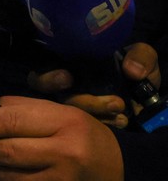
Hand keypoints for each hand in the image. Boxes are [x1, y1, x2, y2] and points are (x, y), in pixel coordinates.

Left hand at [0, 96, 123, 180]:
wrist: (119, 168)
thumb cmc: (84, 134)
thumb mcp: (62, 112)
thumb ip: (26, 107)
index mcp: (64, 121)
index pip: (11, 121)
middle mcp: (64, 152)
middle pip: (5, 150)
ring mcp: (62, 179)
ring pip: (8, 175)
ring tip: (5, 158)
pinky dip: (11, 180)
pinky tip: (21, 173)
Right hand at [28, 43, 160, 128]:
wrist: (145, 91)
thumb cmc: (136, 68)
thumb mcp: (142, 55)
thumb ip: (139, 56)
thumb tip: (132, 70)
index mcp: (70, 67)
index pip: (41, 77)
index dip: (48, 79)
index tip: (67, 78)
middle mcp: (68, 90)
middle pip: (60, 102)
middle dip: (87, 103)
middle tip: (115, 103)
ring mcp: (78, 111)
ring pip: (74, 119)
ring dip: (99, 116)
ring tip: (122, 110)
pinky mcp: (91, 126)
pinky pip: (90, 132)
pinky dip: (108, 126)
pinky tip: (122, 120)